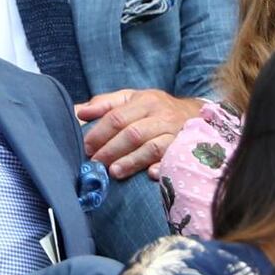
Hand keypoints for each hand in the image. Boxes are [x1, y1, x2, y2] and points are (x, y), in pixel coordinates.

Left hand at [76, 89, 201, 179]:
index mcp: (144, 101)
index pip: (117, 117)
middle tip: (95, 163)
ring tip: (114, 172)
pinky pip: (172, 159)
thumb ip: (105, 104)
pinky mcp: (185, 148)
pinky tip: (149, 174)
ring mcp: (175, 133)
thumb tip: (79, 111)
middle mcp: (161, 115)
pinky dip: (161, 167)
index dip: (99, 133)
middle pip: (133, 133)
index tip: (85, 147)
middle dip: (111, 150)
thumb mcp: (131, 99)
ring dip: (131, 161)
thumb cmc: (155, 108)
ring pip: (151, 147)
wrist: (196, 114)